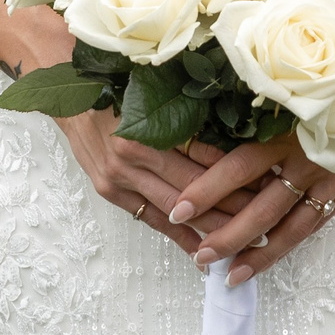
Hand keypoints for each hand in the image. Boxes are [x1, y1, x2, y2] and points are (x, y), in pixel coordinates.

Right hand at [10, 15, 249, 254]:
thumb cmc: (115, 84)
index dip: (237, 170)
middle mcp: (134, 153)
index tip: (266, 180)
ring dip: (209, 225)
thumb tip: (234, 124)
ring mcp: (119, 176)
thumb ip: (186, 108)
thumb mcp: (153, 87)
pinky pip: (149, 218)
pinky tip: (199, 249)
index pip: (204, 154)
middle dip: (231, 204)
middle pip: (194, 186)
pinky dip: (176, 234)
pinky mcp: (110, 191)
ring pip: (174, 208)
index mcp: (149, 123)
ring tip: (241, 237)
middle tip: (264, 215)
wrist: (68, 92)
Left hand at [168, 52, 334, 284]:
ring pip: (289, 226)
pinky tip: (264, 260)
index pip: (242, 165)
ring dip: (256, 251)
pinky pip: (314, 223)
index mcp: (294, 125)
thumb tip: (206, 96)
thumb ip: (261, 88)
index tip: (178, 207)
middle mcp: (313, 156)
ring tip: (226, 274)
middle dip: (227, 234)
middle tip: (197, 254)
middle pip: (262, 206)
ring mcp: (334, 177)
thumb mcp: (298, 69)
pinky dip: (287, 244)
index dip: (209, 188)